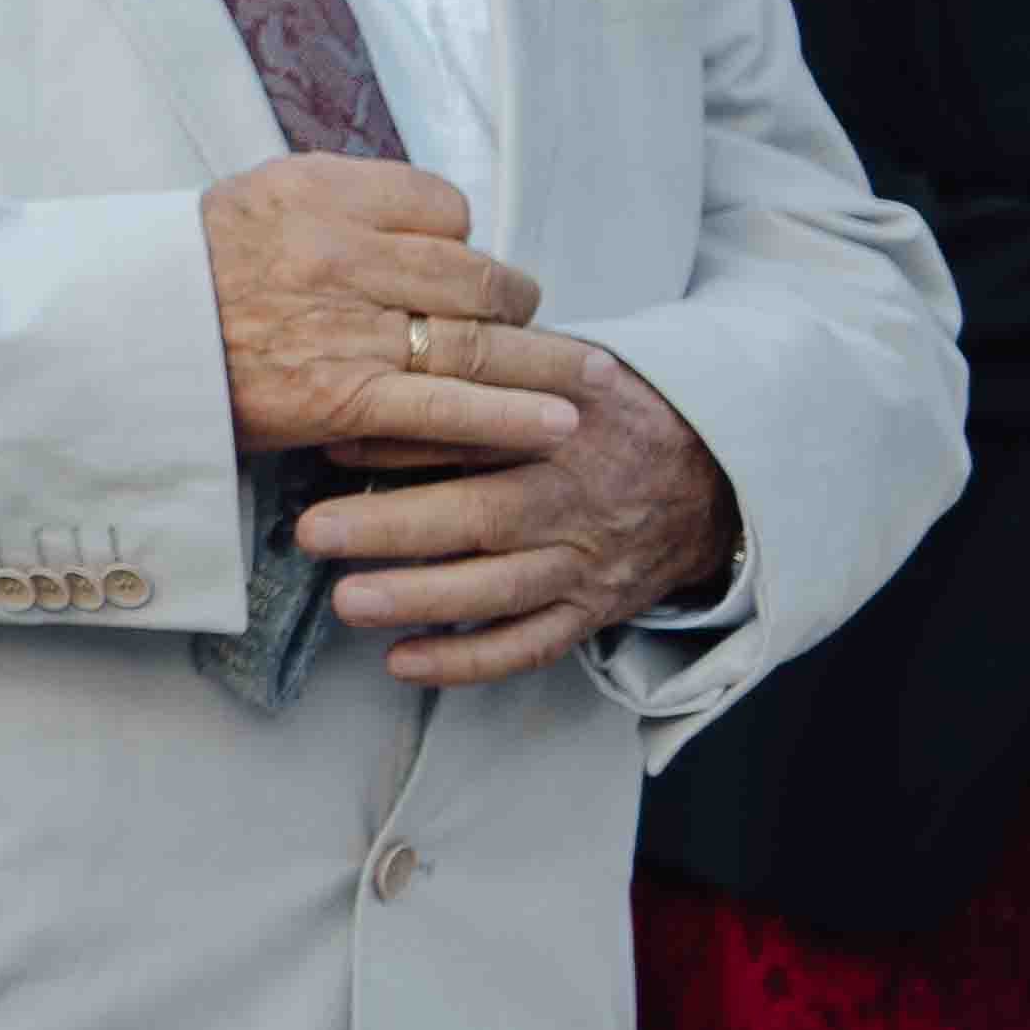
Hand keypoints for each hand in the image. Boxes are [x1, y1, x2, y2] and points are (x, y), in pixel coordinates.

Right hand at [202, 156, 586, 462]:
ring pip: (477, 340)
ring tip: (596, 377)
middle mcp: (340, 253)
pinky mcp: (340, 398)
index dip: (463, 239)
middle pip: (475, 274)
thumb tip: (426, 217)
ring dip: (547, 362)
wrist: (110, 341)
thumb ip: (338, 200)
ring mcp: (344, 328)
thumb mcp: (254, 197)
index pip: (441, 204)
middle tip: (533, 324)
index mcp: (319, 191)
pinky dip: (509, 416)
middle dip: (516, 304)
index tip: (461, 266)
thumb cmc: (183, 272)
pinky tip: (557, 425)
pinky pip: (445, 406)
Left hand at [299, 342, 738, 688]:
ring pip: (501, 589)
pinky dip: (468, 661)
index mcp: (564, 428)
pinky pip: (530, 645)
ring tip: (347, 601)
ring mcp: (585, 560)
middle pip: (483, 516)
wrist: (715, 475)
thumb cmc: (606, 414)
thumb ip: (483, 367)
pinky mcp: (592, 609)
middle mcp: (574, 498)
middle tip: (315, 530)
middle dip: (395, 527)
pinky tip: (401, 662)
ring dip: (422, 599)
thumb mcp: (560, 372)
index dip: (404, 438)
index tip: (331, 440)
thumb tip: (373, 368)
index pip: (480, 431)